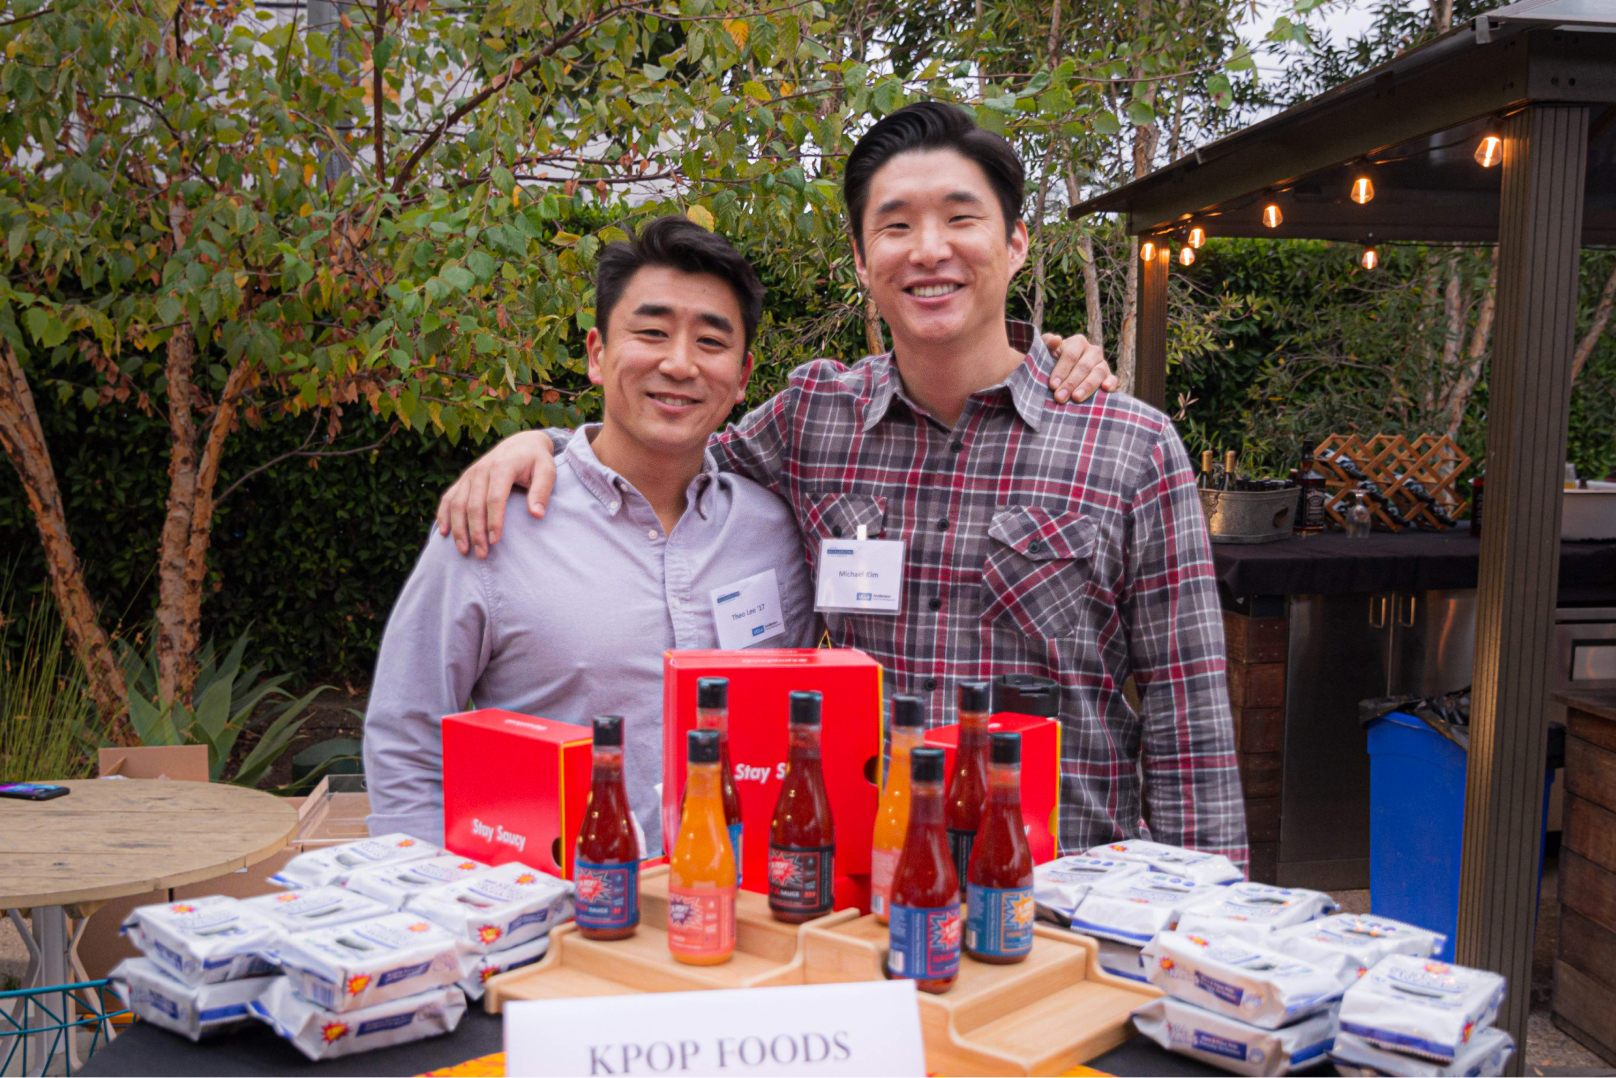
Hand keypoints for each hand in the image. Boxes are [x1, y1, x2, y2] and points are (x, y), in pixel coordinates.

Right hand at [434, 429, 556, 557]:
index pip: (495, 498)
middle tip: (481, 554)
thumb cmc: (536, 461)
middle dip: (476, 531)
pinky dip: (443, 514)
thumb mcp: (547, 471)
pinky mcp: (464, 479)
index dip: (494, 521)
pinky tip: (443, 532)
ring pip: (457, 503)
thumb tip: (537, 514)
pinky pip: (448, 497)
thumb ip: (542, 491)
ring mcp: (470, 474)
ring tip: (464, 550)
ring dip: (458, 528)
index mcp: (502, 466)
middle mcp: (481, 469)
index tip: (495, 541)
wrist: (522, 444)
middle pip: (474, 504)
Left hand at [1041, 331, 1117, 403]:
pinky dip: (1111, 383)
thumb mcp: (1045, 351)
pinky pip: (1113, 379)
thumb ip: (1047, 343)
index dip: (1061, 370)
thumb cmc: (1051, 361)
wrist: (1063, 375)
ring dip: (1087, 386)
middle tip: (1060, 397)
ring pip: (1099, 372)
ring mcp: (1102, 364)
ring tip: (1076, 398)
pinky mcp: (1109, 376)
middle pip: (1084, 366)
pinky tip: (1105, 389)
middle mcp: (1093, 351)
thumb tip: (1057, 339)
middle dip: (1071, 383)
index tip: (1052, 385)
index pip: (1071, 355)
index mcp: (1078, 342)